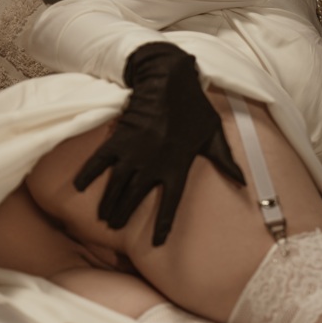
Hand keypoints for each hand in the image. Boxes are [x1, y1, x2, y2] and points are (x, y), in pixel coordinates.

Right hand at [74, 42, 244, 245]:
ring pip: (116, 184)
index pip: (170, 203)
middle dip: (123, 215)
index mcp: (177, 166)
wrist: (169, 79)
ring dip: (108, 202)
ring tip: (102, 218)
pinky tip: (79, 187)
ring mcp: (134, 151)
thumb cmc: (195, 107)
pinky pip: (100, 160)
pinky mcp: (119, 138)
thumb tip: (242, 181)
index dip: (163, 224)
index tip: (157, 243)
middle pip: (135, 197)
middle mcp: (153, 163)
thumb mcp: (214, 134)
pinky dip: (89, 173)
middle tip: (113, 228)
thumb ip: (225, 160)